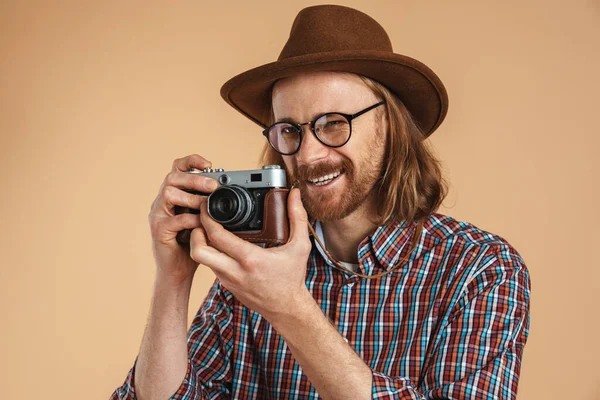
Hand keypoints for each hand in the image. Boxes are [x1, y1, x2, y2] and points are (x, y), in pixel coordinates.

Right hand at [148, 154, 218, 285]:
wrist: (179, 271)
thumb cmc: (193, 243)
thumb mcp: (203, 219)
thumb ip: (209, 204)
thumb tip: (230, 189)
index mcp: (174, 195)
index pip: (177, 168)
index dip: (191, 161)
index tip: (209, 163)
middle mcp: (162, 202)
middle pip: (172, 177)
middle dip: (194, 178)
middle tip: (213, 186)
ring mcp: (158, 215)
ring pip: (168, 193)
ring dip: (191, 197)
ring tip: (206, 205)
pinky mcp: (159, 231)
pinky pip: (174, 219)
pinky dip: (191, 220)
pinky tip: (202, 225)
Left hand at [189, 188, 311, 320]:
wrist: (287, 309)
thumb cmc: (293, 278)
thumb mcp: (300, 246)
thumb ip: (297, 217)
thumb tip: (294, 194)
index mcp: (251, 259)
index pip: (217, 236)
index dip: (206, 218)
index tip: (206, 206)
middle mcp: (235, 271)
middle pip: (198, 251)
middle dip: (194, 231)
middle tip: (200, 219)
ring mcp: (228, 280)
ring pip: (202, 259)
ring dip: (200, 242)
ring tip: (207, 228)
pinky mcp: (227, 285)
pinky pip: (211, 266)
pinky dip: (210, 253)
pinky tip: (217, 244)